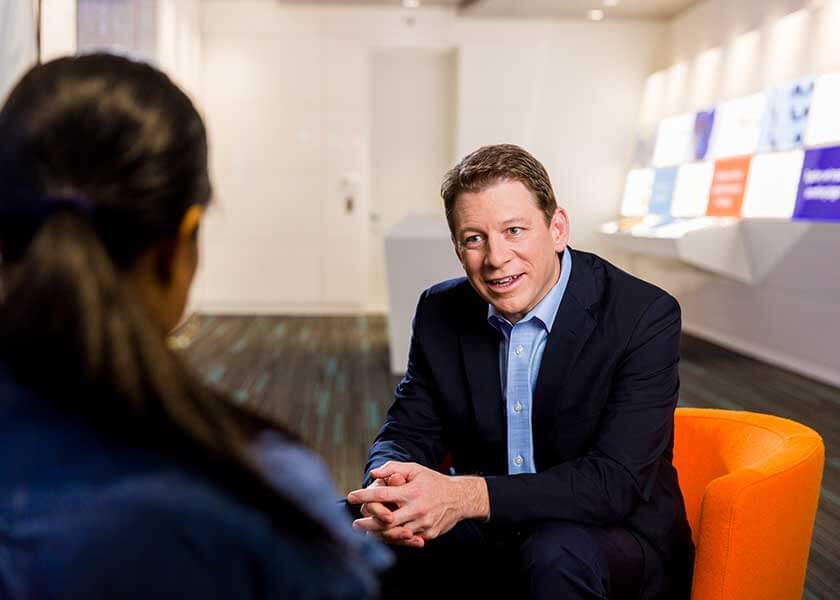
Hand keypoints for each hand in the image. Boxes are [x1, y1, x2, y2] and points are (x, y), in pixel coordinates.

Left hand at [347, 461, 488, 543]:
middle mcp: (417, 509)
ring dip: (377, 533)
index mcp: (412, 491)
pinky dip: (393, 538)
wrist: (459, 498)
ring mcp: (423, 524)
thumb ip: (394, 469)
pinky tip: (383, 535)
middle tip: (355, 522)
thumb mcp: (416, 469)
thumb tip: (374, 473)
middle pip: (385, 520)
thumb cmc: (433, 481)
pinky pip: (406, 539)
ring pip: (394, 533)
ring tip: (365, 530)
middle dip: (367, 522)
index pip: (383, 494)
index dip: (364, 496)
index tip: (350, 496)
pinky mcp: (428, 535)